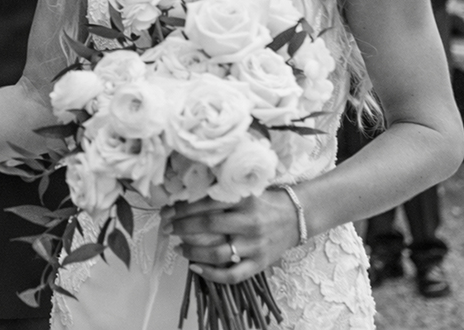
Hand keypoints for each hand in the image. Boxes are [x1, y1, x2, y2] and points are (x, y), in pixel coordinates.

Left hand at [160, 191, 299, 284]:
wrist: (297, 217)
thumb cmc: (264, 201)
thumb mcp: (245, 189)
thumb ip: (221, 191)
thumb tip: (184, 192)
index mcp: (245, 200)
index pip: (207, 203)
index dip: (183, 208)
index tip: (167, 211)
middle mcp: (250, 222)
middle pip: (208, 226)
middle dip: (181, 227)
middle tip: (166, 227)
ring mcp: (255, 245)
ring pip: (217, 253)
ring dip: (192, 251)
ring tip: (177, 248)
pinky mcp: (260, 264)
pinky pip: (232, 275)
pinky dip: (210, 274)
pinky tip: (194, 267)